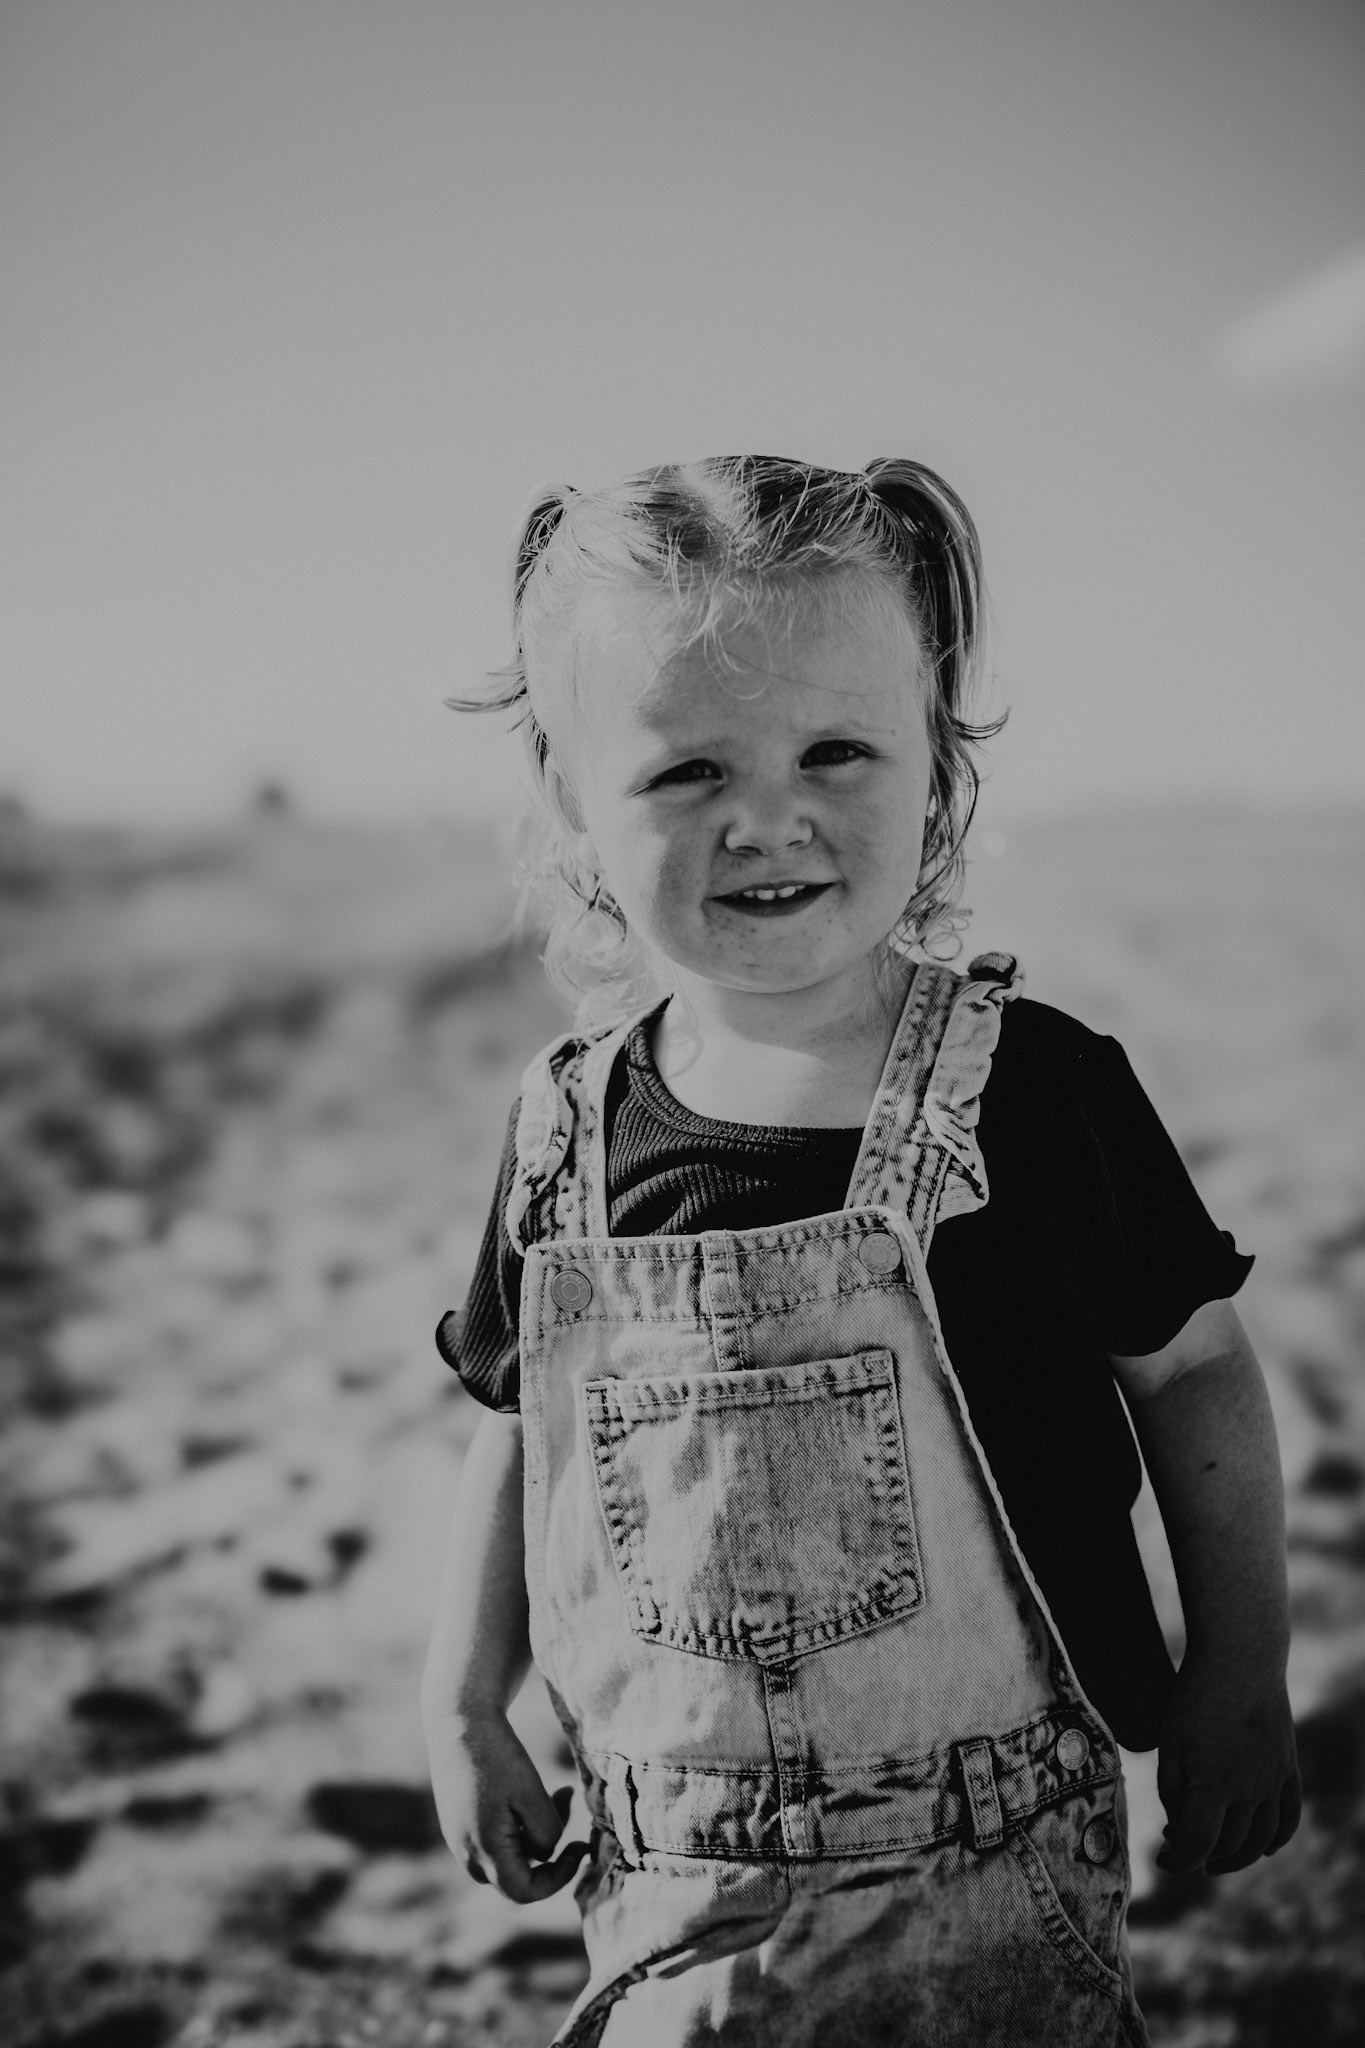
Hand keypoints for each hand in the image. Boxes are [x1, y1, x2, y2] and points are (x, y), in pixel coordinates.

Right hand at [426, 1707, 588, 1902]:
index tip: (579, 1848)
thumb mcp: (532, 1794)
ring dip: (535, 1833)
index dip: (558, 1879)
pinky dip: (517, 1823)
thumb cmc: (497, 1755)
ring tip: (557, 1791)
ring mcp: (458, 1838)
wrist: (457, 1720)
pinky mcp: (457, 1821)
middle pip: (517, 1874)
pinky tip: (526, 1789)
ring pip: (507, 1854)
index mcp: (484, 1851)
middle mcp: (466, 1852)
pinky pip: (493, 1838)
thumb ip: (546, 1832)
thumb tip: (545, 1854)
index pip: (525, 1893)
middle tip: (567, 1804)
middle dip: (550, 1849)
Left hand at [1155, 1654, 1301, 1874]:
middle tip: (1180, 1847)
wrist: (1241, 1660)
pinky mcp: (1288, 1769)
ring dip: (1238, 1857)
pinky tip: (1265, 1848)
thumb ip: (1172, 1790)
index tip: (1161, 1860)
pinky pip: (1289, 1818)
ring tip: (1216, 1858)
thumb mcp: (1170, 1742)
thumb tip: (1179, 1825)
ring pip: (1261, 1841)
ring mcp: (1273, 1782)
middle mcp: (1248, 1792)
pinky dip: (1278, 1840)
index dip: (1177, 1861)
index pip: (1197, 1844)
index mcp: (1212, 1786)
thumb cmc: (1195, 1697)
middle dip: (1202, 1856)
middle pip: (1228, 1845)